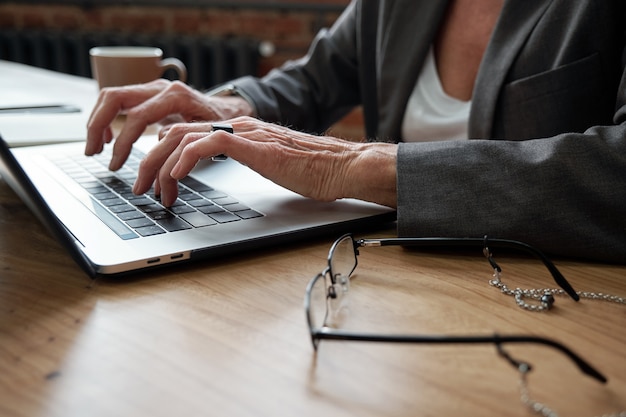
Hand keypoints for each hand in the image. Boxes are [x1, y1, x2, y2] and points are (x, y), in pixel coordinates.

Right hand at [85, 79, 253, 169]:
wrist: (230, 110)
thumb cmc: (222, 125)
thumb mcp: (207, 136)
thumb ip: (185, 147)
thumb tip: (165, 173)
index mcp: (174, 96)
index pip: (136, 117)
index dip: (123, 142)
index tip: (116, 164)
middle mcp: (160, 88)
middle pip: (113, 98)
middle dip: (97, 126)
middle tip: (93, 152)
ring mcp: (153, 88)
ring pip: (111, 96)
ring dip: (98, 121)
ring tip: (96, 147)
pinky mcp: (149, 95)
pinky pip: (119, 101)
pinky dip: (108, 118)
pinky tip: (108, 138)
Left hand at [133, 116, 397, 207]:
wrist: (340, 167)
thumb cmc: (312, 172)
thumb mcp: (267, 167)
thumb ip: (243, 165)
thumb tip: (222, 183)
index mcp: (237, 134)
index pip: (185, 135)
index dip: (162, 159)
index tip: (156, 185)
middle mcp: (237, 129)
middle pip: (174, 132)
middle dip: (150, 163)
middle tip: (142, 189)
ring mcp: (244, 135)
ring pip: (183, 136)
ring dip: (160, 166)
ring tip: (156, 191)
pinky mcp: (254, 146)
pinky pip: (209, 144)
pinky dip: (185, 159)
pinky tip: (178, 179)